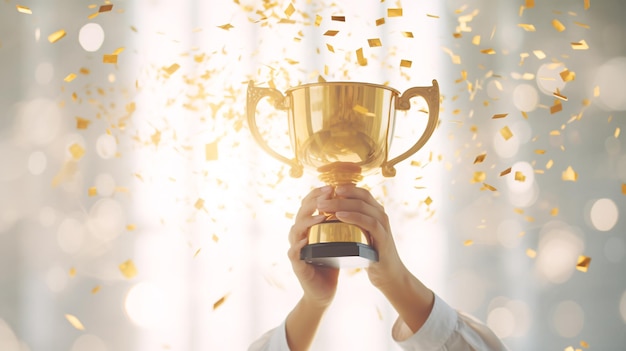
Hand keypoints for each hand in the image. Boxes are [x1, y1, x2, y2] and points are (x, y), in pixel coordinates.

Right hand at [288, 185, 339, 307]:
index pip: (308, 205)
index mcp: (308, 228)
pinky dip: (299, 245)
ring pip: (295, 230)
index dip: (317, 194)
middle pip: (301, 212)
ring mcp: (296, 250)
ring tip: (320, 216)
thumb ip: (340, 223)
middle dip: (314, 201)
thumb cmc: (331, 263)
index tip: (331, 186)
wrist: (325, 291)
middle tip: (328, 193)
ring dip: (307, 221)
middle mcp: (299, 236)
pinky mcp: (297, 265)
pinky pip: (293, 252)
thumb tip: (355, 203)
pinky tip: (306, 240)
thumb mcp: (337, 240)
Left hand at [317, 185, 433, 331]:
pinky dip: (354, 217)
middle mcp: (381, 215)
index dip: (344, 188)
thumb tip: (330, 213)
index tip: (325, 190)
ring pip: (363, 206)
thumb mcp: (361, 235)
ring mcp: (383, 225)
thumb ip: (351, 223)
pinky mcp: (383, 238)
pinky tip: (340, 216)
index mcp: (375, 212)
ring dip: (341, 204)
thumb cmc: (371, 255)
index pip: (361, 192)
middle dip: (338, 195)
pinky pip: (369, 222)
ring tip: (323, 206)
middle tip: (320, 200)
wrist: (389, 276)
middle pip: (361, 196)